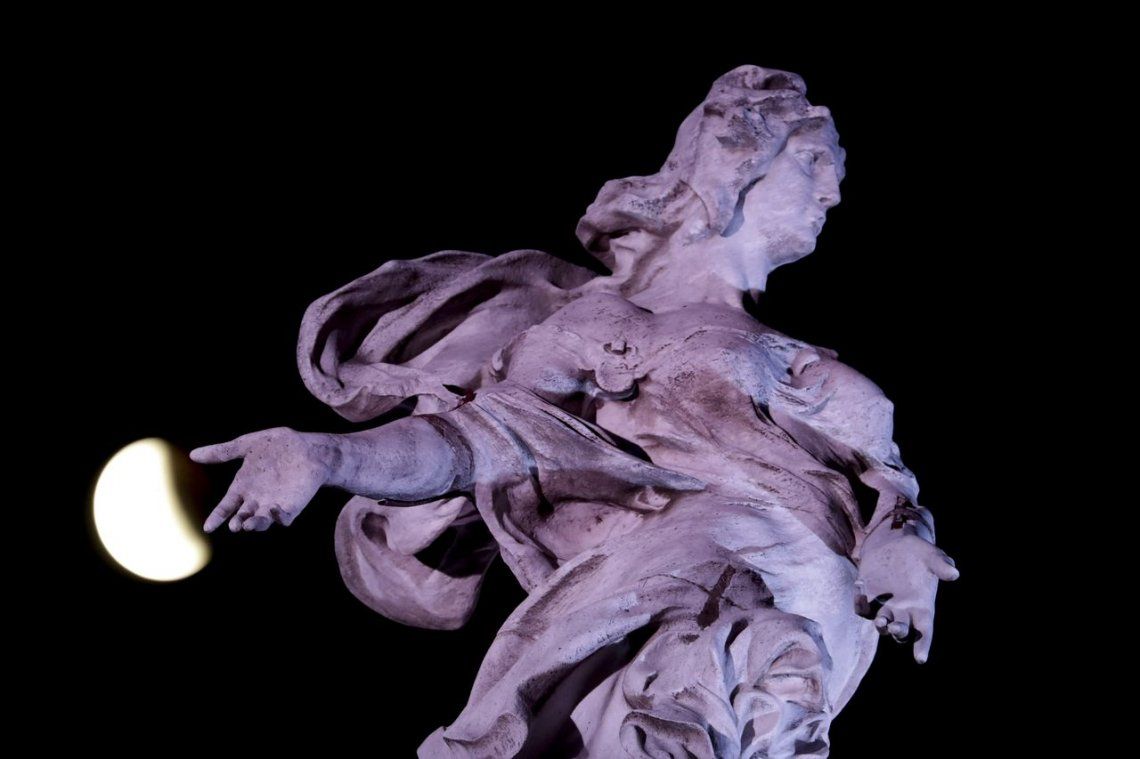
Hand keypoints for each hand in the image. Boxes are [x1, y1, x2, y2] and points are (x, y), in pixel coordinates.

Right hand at [190, 427, 331, 532]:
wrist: (309, 447)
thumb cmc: (278, 446)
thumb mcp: (247, 445)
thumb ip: (222, 452)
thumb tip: (192, 454)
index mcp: (243, 487)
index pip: (226, 506)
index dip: (217, 517)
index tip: (208, 527)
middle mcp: (256, 500)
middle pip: (242, 517)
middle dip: (237, 522)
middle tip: (234, 525)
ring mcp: (273, 504)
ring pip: (260, 522)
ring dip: (254, 525)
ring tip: (248, 525)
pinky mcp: (292, 507)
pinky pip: (283, 518)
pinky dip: (278, 518)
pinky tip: (273, 511)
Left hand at [854, 519, 958, 663]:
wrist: (893, 541)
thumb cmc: (918, 552)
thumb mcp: (931, 555)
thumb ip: (942, 564)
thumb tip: (954, 573)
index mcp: (922, 607)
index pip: (924, 632)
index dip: (923, 646)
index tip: (920, 658)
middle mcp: (903, 611)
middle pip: (901, 632)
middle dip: (899, 632)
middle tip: (894, 626)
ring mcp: (884, 606)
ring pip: (880, 625)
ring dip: (880, 625)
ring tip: (881, 618)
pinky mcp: (867, 597)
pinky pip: (862, 608)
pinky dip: (860, 602)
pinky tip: (860, 585)